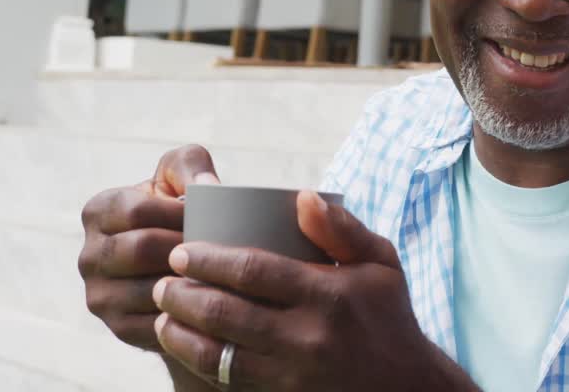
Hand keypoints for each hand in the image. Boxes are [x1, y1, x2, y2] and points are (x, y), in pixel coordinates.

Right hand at [78, 144, 220, 351]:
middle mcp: (89, 255)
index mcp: (99, 211)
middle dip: (186, 246)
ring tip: (220, 271)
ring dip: (190, 280)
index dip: (178, 213)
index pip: (135, 210)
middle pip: (141, 249)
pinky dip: (188, 311)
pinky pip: (157, 322)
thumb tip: (208, 188)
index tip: (207, 217)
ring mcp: (100, 295)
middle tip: (219, 246)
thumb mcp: (180, 177)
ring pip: (150, 288)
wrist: (181, 265)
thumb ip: (189, 164)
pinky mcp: (119, 327)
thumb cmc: (181, 211)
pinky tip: (210, 299)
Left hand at [154, 191, 471, 390]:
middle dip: (183, 293)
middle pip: (225, 311)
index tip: (183, 250)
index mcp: (328, 293)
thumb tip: (302, 196)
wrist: (406, 385)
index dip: (209, 259)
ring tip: (162, 312)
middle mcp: (307, 335)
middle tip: (164, 279)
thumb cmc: (388, 315)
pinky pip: (226, 380)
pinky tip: (182, 345)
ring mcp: (291, 372)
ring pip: (217, 351)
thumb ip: (342, 228)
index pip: (253, 270)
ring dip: (179, 331)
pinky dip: (196, 361)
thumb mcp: (381, 263)